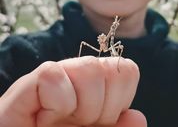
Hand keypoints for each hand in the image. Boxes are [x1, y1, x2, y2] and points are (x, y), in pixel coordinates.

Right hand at [0, 56, 146, 126]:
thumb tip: (137, 117)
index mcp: (94, 90)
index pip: (126, 71)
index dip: (122, 97)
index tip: (102, 121)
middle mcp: (76, 78)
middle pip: (110, 68)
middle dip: (104, 106)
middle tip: (81, 123)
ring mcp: (53, 78)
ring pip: (89, 67)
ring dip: (82, 106)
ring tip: (61, 121)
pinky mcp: (28, 83)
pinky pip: (54, 76)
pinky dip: (57, 104)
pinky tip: (42, 118)